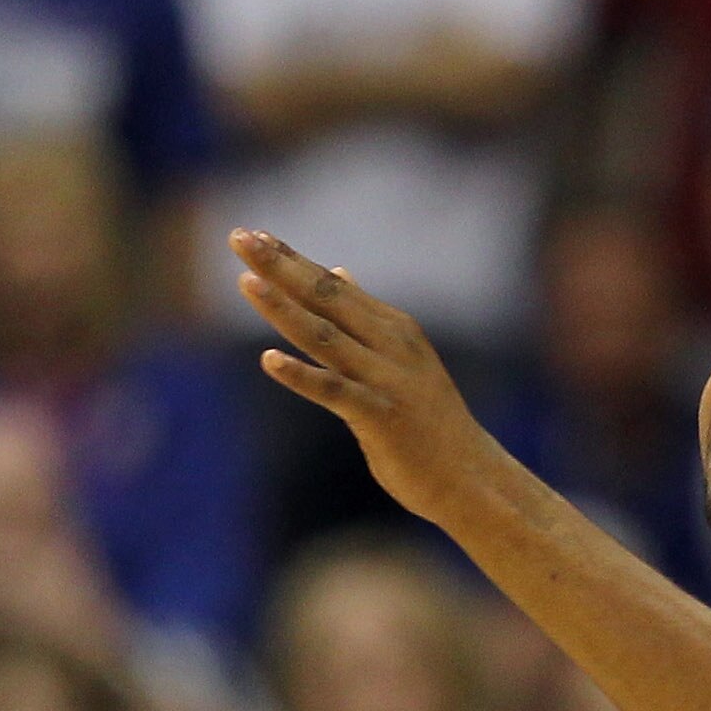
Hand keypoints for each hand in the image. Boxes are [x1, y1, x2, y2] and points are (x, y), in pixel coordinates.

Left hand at [230, 230, 512, 528]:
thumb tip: (339, 272)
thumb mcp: (401, 357)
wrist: (471, 476)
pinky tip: (268, 360)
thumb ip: (366, 317)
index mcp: (393, 327)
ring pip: (325, 336)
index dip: (291, 259)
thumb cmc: (429, 421)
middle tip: (239, 237)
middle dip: (280, 266)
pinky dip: (301, 375)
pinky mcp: (381, 417)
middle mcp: (391, 343)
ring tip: (246, 282)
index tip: (252, 233)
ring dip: (283, 308)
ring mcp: (387, 379)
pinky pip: (334, 391)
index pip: (332, 284)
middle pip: (325, 297)